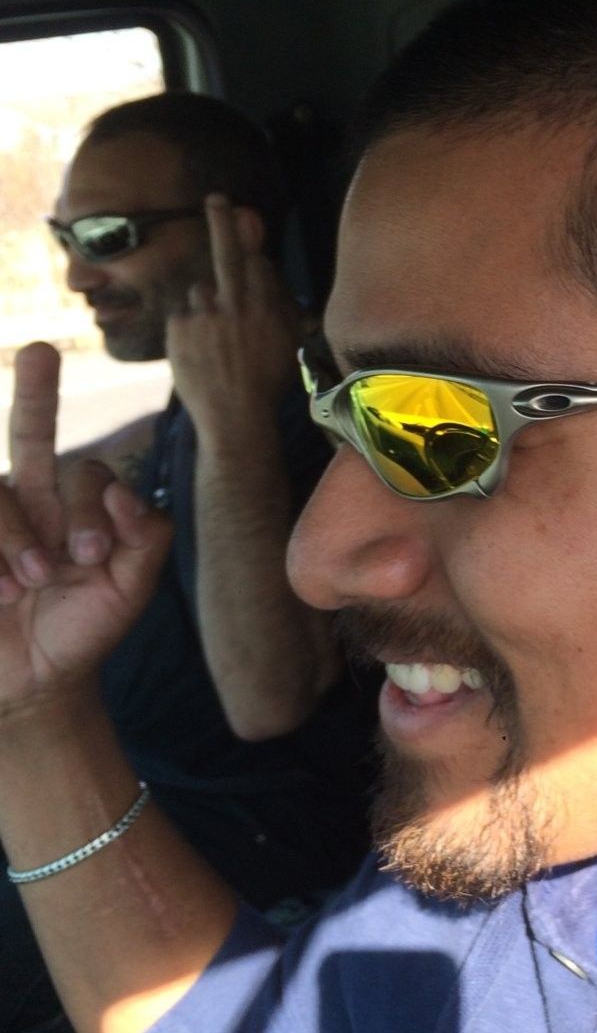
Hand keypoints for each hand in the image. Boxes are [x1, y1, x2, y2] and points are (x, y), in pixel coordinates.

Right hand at [0, 344, 171, 721]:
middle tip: (41, 349)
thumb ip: (145, 539)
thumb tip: (127, 493)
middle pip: (30, 434)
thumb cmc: (81, 630)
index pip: (85, 474)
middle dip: (36, 392)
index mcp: (69, 506)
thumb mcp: (129, 591)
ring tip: (29, 585)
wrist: (34, 684)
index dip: (93, 507)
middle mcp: (24, 500)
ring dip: (14, 536)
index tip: (92, 556)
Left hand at [166, 195, 300, 441]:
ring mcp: (203, 314)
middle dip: (223, 222)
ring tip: (216, 340)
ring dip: (206, 305)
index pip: (256, 263)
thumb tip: (266, 267)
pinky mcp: (178, 327)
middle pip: (227, 252)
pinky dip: (189, 327)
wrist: (234, 416)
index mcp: (266, 306)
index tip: (245, 238)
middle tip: (217, 198)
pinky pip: (183, 313)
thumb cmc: (267, 382)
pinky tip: (201, 351)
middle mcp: (235, 303)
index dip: (251, 259)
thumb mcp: (288, 341)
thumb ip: (280, 301)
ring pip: (200, 291)